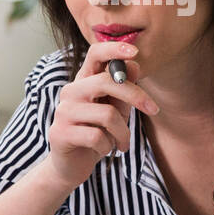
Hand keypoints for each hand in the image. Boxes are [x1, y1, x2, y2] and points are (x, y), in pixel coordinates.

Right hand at [43, 40, 159, 191]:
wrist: (72, 166)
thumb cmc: (96, 133)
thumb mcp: (115, 110)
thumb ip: (123, 90)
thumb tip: (134, 65)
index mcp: (84, 81)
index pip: (95, 55)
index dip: (114, 49)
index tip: (135, 51)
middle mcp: (70, 92)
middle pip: (106, 81)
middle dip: (135, 95)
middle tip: (153, 109)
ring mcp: (63, 112)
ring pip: (107, 114)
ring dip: (123, 132)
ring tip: (122, 143)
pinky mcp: (60, 133)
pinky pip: (97, 136)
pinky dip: (108, 146)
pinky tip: (103, 150)